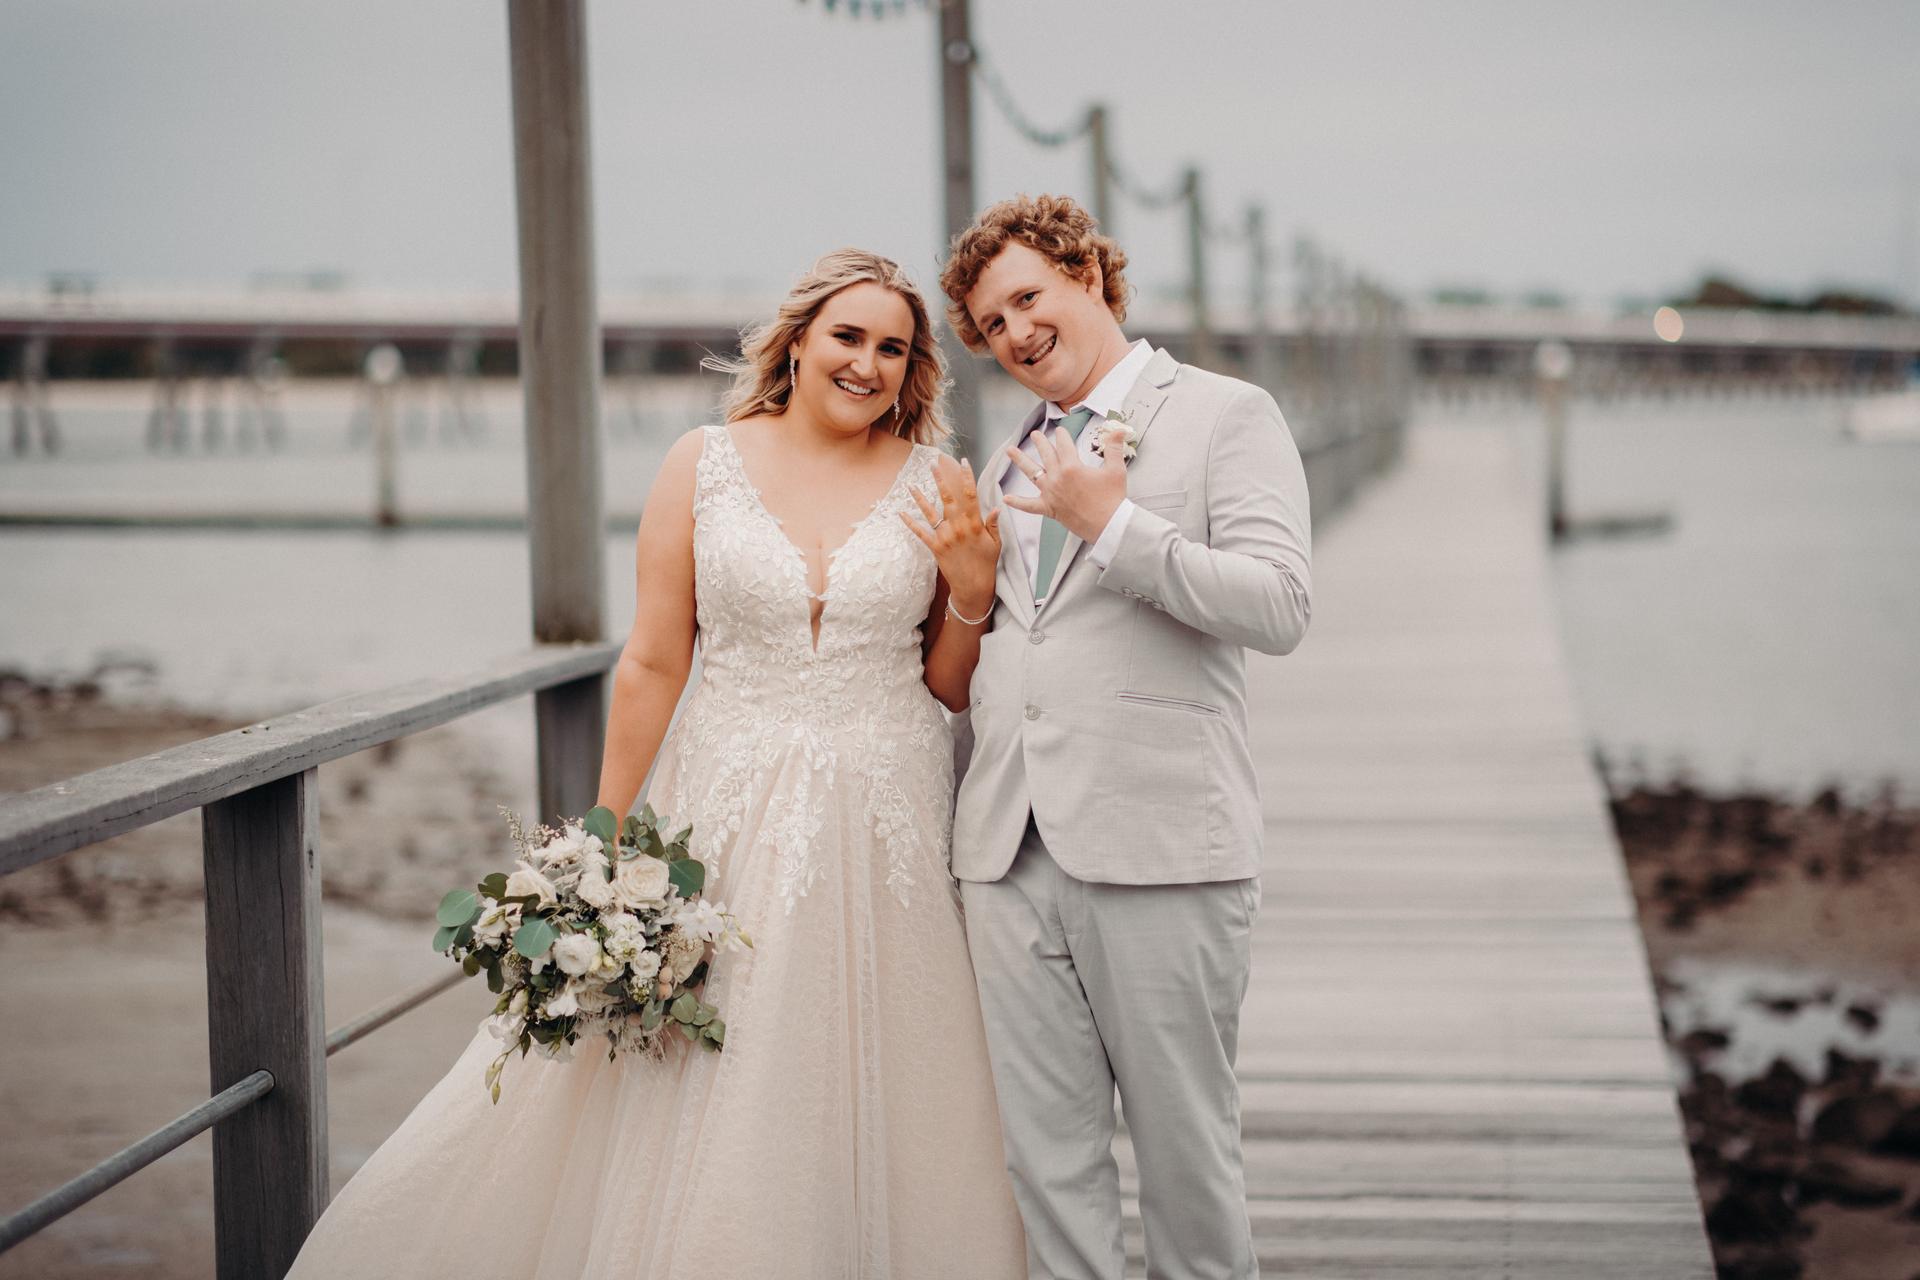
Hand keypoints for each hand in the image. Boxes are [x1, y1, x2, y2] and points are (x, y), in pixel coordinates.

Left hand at [900, 455, 1001, 616]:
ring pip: (930, 512)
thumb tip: (997, 506)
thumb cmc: (986, 563)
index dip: (967, 477)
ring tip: (911, 484)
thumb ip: (993, 524)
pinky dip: (910, 523)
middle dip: (940, 480)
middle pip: (948, 498)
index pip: (970, 495)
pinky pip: (920, 532)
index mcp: (975, 524)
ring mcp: (945, 537)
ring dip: (920, 497)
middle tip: (933, 464)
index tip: (964, 462)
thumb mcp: (996, 542)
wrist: (974, 586)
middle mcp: (958, 527)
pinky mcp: (935, 547)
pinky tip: (901, 513)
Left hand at [1002, 423, 1125, 542]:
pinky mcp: (1050, 508)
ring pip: (1032, 473)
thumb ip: (1114, 447)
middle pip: (1046, 454)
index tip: (1060, 430)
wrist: (1108, 525)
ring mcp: (1051, 493)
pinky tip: (1006, 498)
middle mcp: (1057, 478)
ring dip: (1020, 460)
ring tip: (1010, 450)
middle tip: (1035, 434)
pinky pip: (1030, 505)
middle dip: (1040, 442)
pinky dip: (1018, 502)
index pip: (1064, 445)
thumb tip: (1120, 429)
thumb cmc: (1112, 498)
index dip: (1062, 435)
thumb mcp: (1116, 469)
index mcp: (1072, 467)